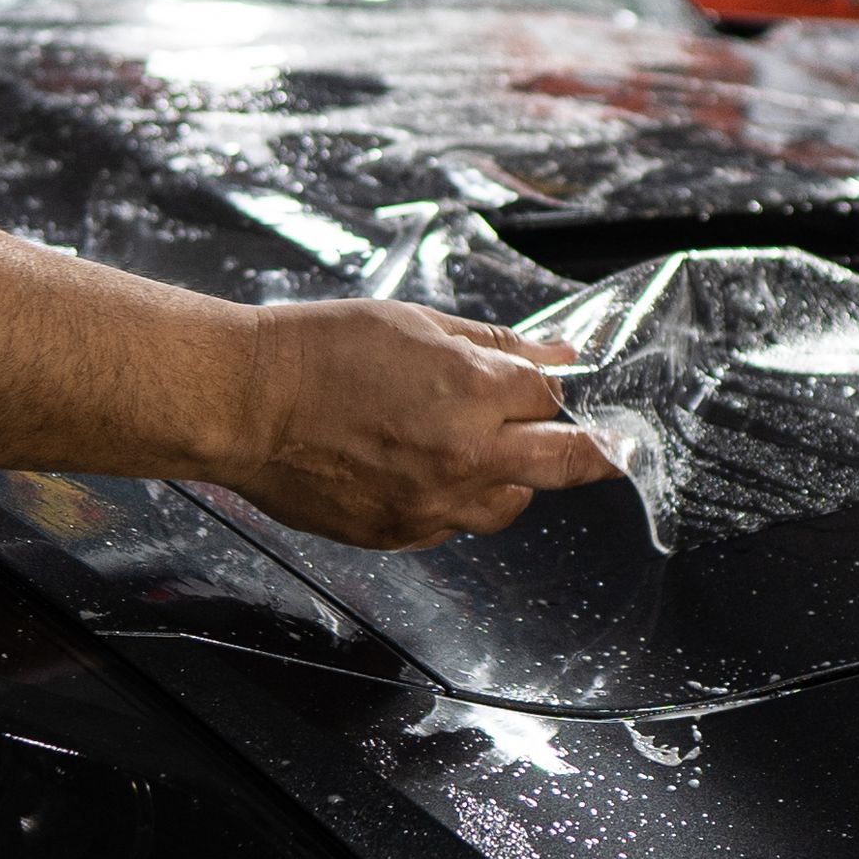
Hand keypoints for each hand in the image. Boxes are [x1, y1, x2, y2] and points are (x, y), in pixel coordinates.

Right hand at [217, 302, 615, 550]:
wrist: (244, 404)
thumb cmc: (319, 352)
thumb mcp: (415, 324)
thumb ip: (493, 345)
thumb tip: (555, 354)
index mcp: (474, 392)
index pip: (555, 396)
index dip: (564, 389)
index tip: (574, 390)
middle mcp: (467, 456)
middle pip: (567, 463)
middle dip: (595, 453)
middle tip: (614, 448)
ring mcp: (436, 503)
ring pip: (511, 504)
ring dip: (512, 478)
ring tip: (478, 450)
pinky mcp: (403, 533)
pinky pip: (454, 524)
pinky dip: (455, 500)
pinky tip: (423, 470)